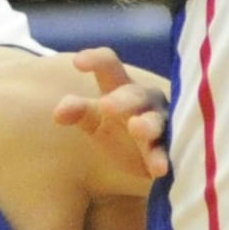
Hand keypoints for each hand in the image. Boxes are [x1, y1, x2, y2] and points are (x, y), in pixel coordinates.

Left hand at [53, 46, 168, 179]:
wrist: (146, 157)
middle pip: (135, 93)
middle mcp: (145, 100)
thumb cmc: (116, 128)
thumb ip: (78, 111)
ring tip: (137, 128)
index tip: (77, 62)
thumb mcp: (93, 119)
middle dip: (123, 98)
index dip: (95, 60)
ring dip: (148, 125)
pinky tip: (158, 169)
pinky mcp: (169, 149)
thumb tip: (58, 112)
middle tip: (106, 105)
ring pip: (156, 121)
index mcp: (120, 87)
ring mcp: (160, 123)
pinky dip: (162, 159)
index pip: (109, 66)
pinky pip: (167, 152)